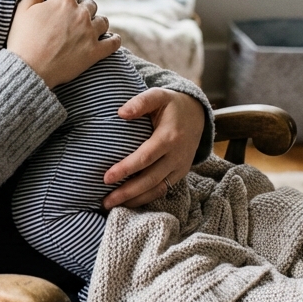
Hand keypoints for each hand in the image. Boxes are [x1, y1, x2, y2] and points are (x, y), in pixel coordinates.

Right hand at [6, 0, 118, 87]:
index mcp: (64, 1)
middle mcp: (81, 14)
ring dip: (97, 23)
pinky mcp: (96, 52)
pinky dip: (113, 40)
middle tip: (74, 19)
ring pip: (103, 21)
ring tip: (89, 30)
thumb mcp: (23, 9)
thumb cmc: (22, 39)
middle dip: (84, 9)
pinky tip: (110, 40)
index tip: (66, 2)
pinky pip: (114, 42)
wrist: (29, 70)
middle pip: (90, 4)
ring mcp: (90, 33)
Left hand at [102, 87, 205, 208]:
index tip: (106, 177)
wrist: (198, 115)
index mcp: (169, 137)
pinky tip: (129, 203)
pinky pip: (163, 190)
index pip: (146, 157)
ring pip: (157, 189)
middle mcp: (176, 155)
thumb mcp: (158, 95)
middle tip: (105, 202)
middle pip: (150, 179)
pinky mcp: (180, 174)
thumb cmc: (171, 104)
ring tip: (112, 206)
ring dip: (135, 200)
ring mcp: (180, 167)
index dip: (126, 168)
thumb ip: (140, 102)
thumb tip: (121, 113)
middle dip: (127, 192)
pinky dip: (146, 198)